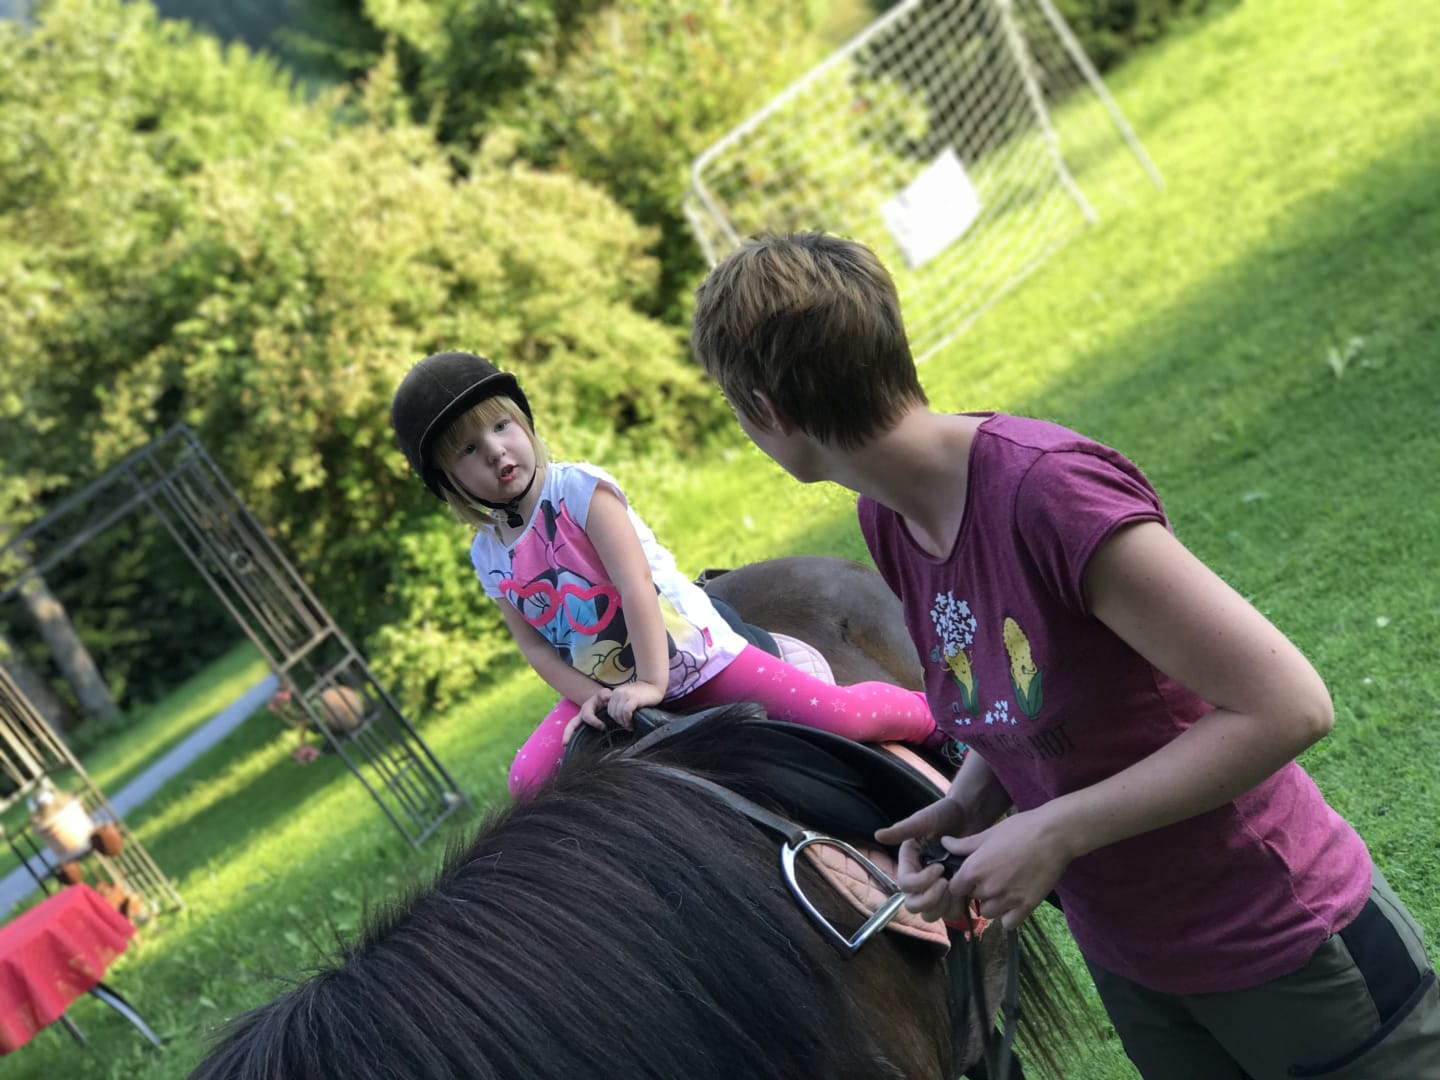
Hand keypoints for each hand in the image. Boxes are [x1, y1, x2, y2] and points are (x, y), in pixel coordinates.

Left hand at [603, 680, 664, 725]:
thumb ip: (619, 702)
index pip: (609, 710)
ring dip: (624, 723)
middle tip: (627, 726)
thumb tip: (614, 715)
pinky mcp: (634, 698)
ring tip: (630, 726)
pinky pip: (626, 712)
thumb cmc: (642, 693)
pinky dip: (628, 720)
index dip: (615, 719)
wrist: (654, 685)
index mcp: (616, 692)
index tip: (623, 723)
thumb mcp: (627, 695)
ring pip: (619, 714)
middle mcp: (619, 692)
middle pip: (613, 713)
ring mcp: (626, 695)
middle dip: (619, 722)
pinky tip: (632, 723)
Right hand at [874, 795, 975, 922]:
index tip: (940, 868)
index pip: (905, 884)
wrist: (970, 815)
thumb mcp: (923, 820)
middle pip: (913, 905)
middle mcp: (919, 880)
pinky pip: (950, 913)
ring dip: (942, 907)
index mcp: (909, 863)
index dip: (921, 882)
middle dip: (929, 900)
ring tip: (956, 889)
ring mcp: (936, 889)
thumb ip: (903, 829)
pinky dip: (956, 907)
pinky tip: (966, 892)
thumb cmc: (945, 814)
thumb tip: (878, 835)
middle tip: (946, 884)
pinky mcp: (953, 894)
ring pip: (930, 914)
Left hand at [943, 805, 1073, 929]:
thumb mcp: (988, 834)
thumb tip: (944, 843)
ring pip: (988, 913)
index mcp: (974, 870)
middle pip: (972, 899)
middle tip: (992, 876)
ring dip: (992, 904)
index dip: (960, 882)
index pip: (954, 888)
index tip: (970, 876)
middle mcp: (988, 888)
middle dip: (978, 890)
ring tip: (1004, 888)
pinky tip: (1014, 901)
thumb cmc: (1020, 828)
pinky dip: (1009, 916)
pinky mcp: (1026, 907)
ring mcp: (1007, 900)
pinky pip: (1008, 923)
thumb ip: (964, 845)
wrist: (1054, 835)